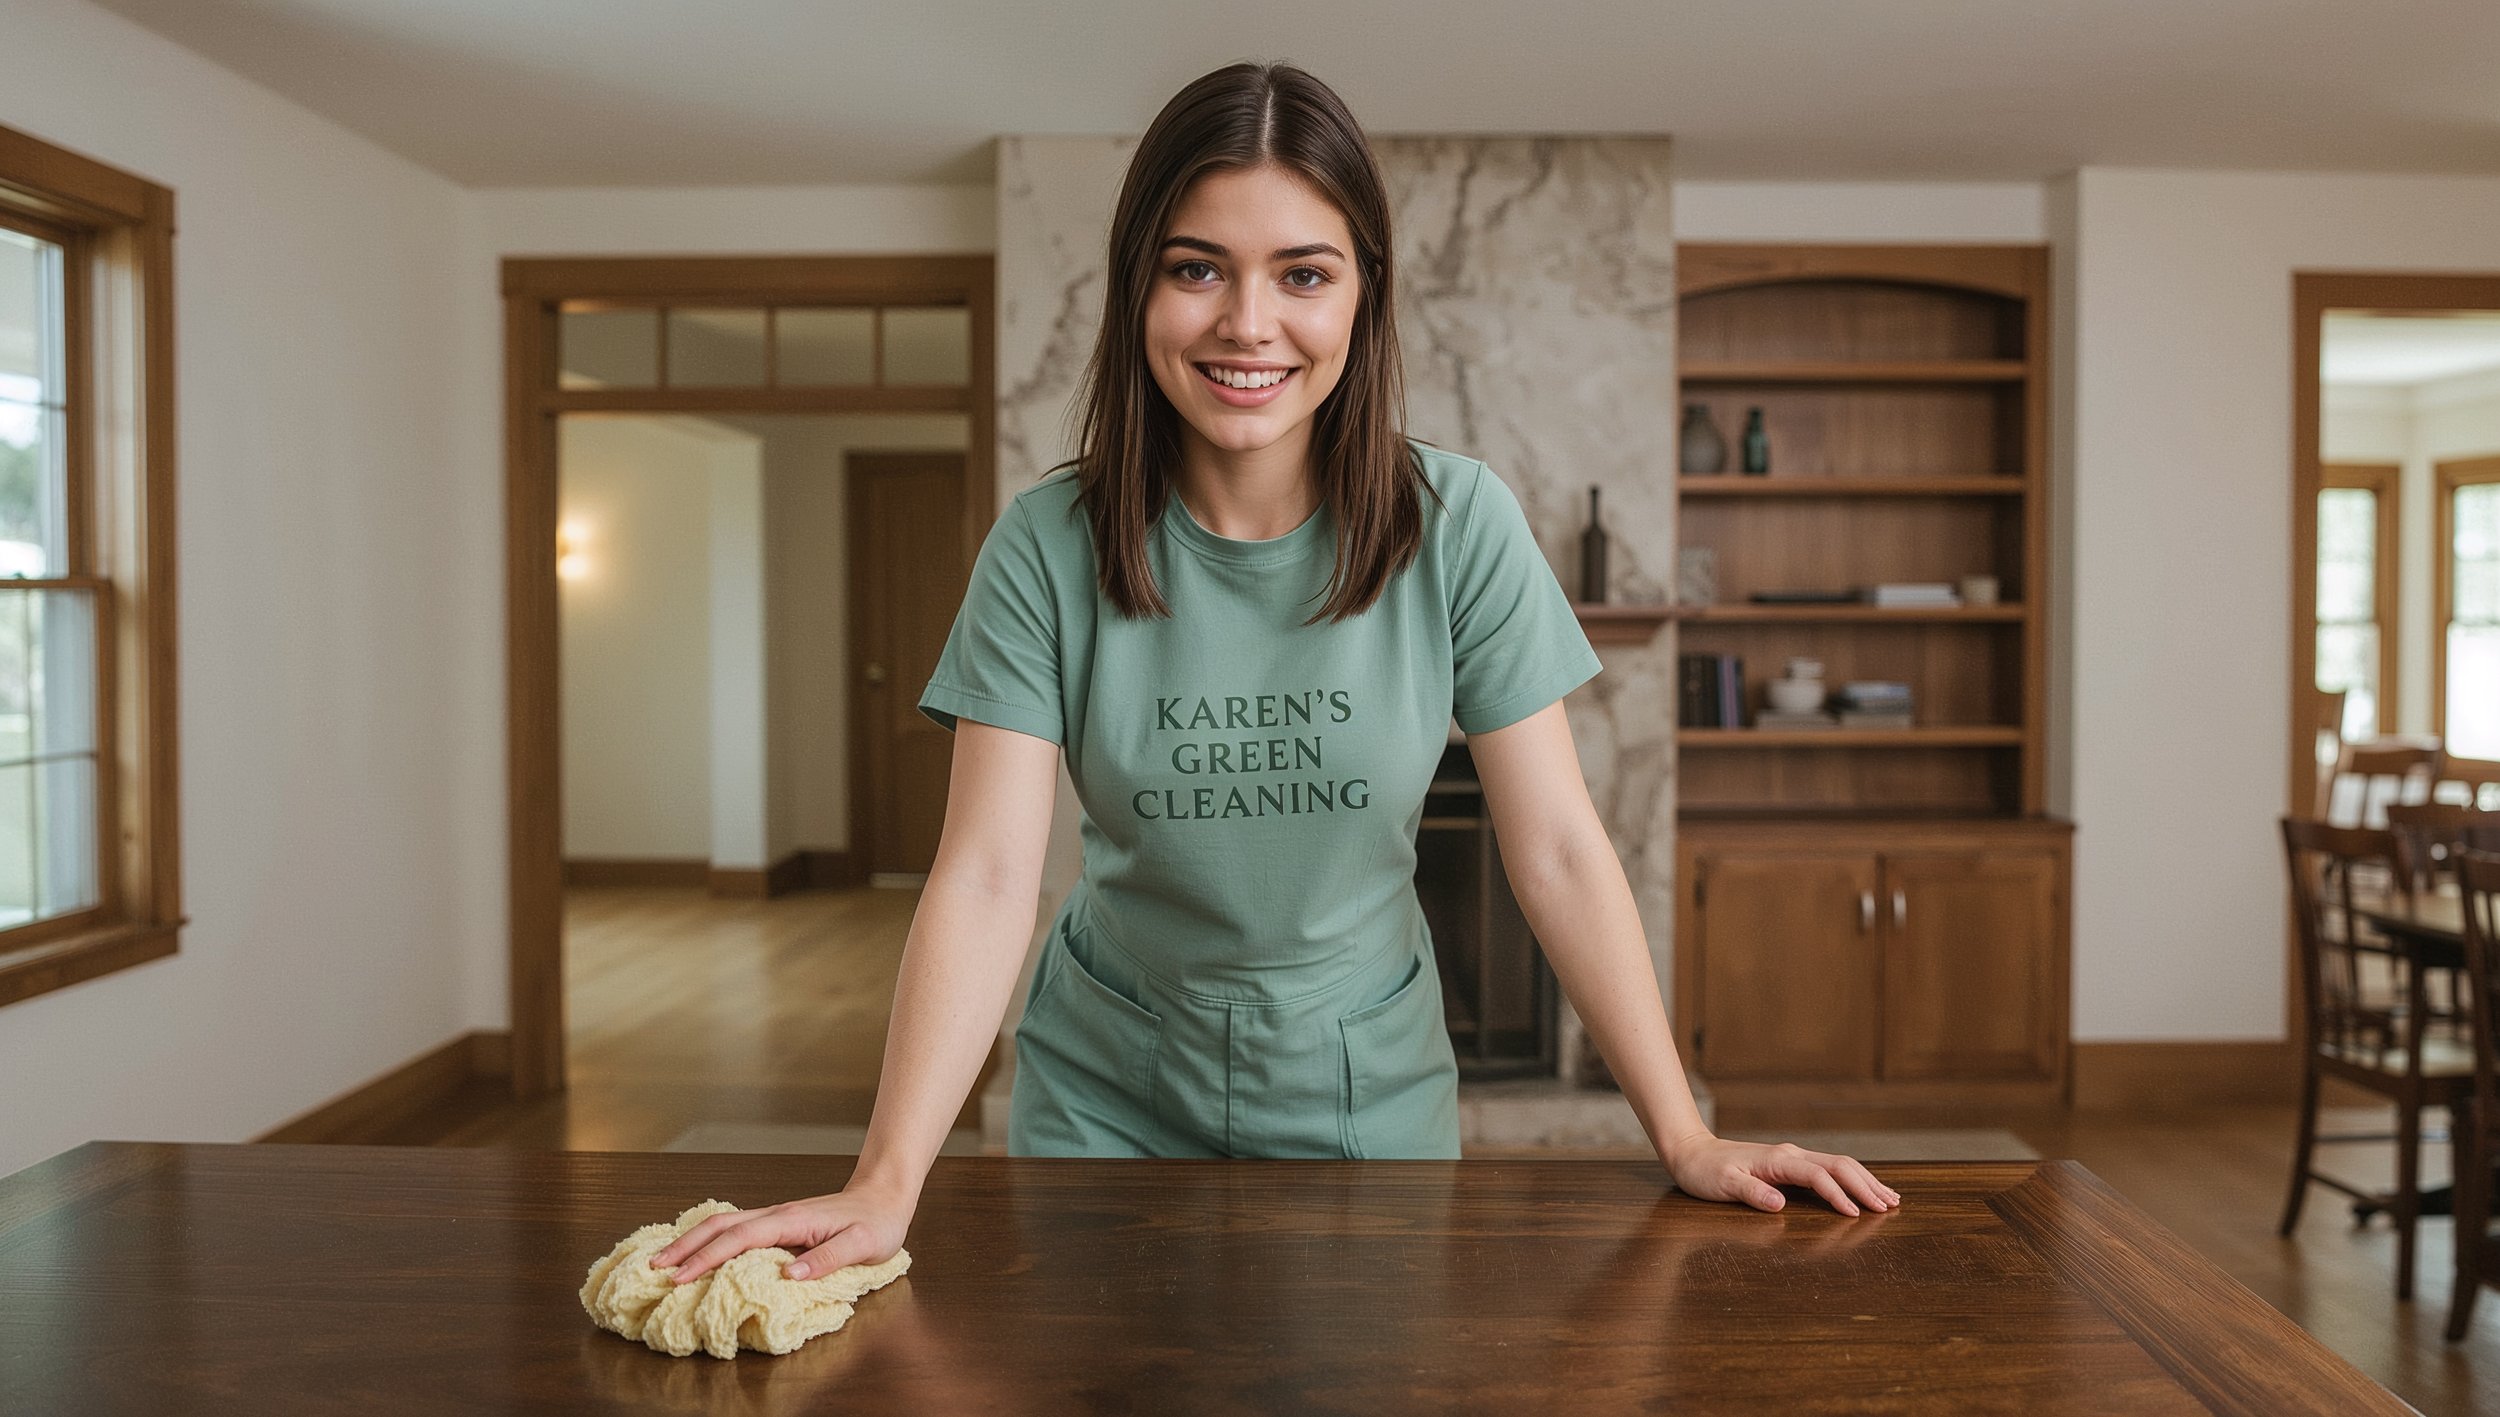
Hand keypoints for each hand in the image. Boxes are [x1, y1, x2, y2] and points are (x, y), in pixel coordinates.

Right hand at [647, 1182, 914, 1284]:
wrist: (885, 1196)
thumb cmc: (876, 1223)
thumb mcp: (863, 1245)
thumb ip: (828, 1259)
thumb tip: (789, 1274)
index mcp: (792, 1221)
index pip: (741, 1238)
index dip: (708, 1257)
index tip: (681, 1276)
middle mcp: (777, 1215)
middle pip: (720, 1226)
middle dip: (685, 1246)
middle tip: (654, 1268)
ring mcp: (775, 1217)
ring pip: (723, 1224)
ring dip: (692, 1240)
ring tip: (663, 1260)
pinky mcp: (777, 1223)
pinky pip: (735, 1229)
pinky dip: (708, 1239)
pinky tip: (696, 1250)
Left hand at [1661, 1132, 1899, 1216]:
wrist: (1691, 1152)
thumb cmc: (1704, 1172)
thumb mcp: (1722, 1185)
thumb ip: (1751, 1194)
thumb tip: (1780, 1204)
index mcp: (1778, 1160)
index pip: (1819, 1176)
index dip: (1840, 1195)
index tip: (1856, 1216)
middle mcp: (1791, 1155)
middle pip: (1839, 1166)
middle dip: (1866, 1185)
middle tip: (1889, 1207)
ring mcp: (1792, 1158)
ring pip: (1839, 1165)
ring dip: (1865, 1180)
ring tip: (1890, 1198)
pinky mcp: (1790, 1165)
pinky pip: (1829, 1169)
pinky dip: (1851, 1179)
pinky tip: (1863, 1189)